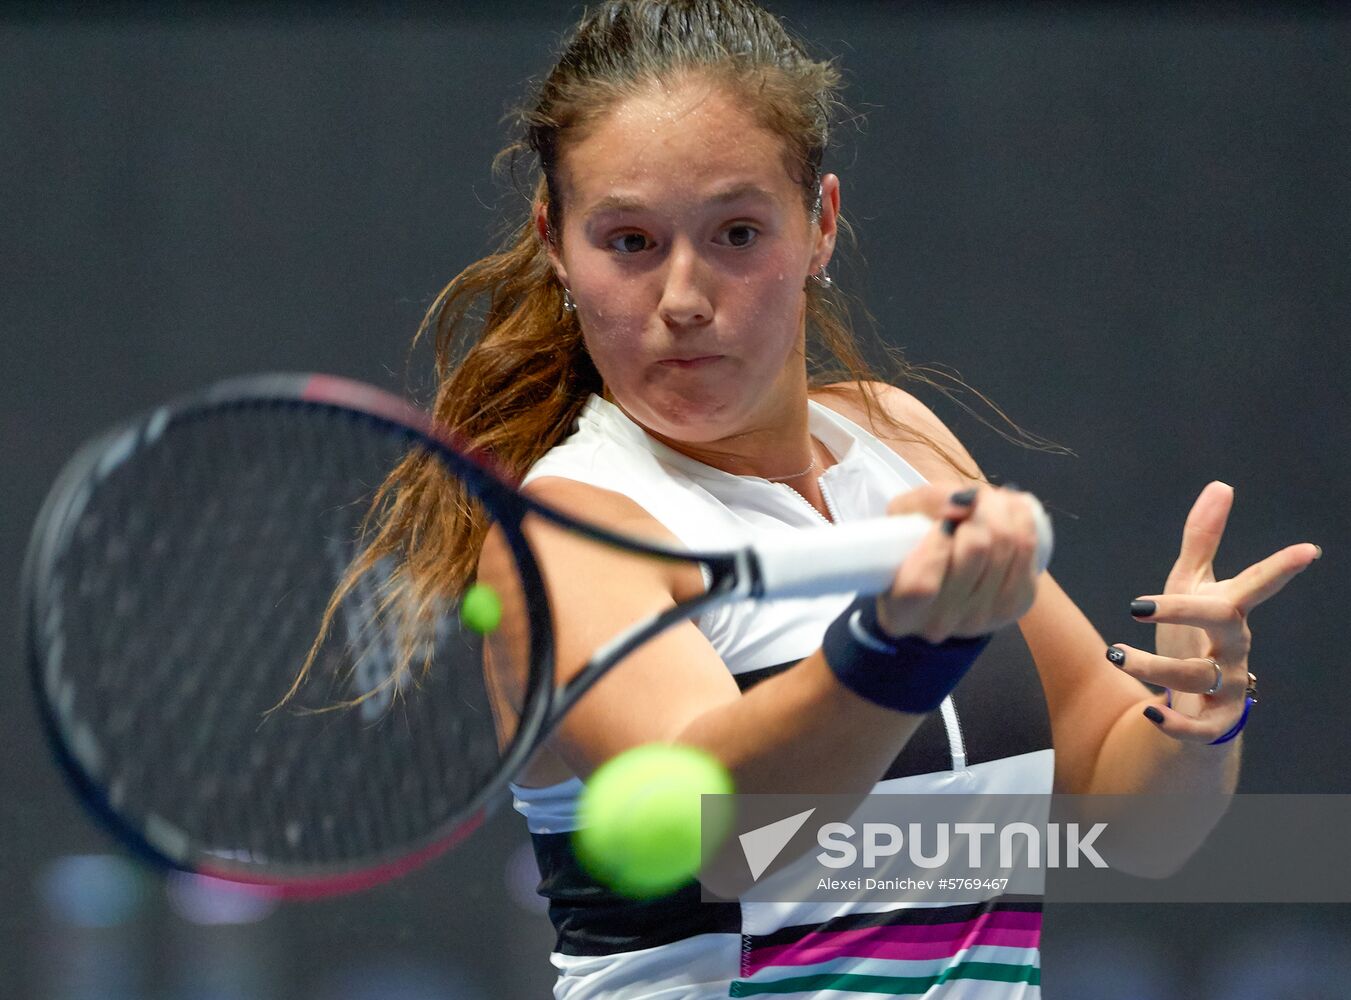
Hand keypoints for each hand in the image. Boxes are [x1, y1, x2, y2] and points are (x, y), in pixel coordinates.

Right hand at [875, 484, 1040, 643]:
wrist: (952, 576)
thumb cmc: (916, 544)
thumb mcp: (902, 518)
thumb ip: (925, 504)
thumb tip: (965, 504)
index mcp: (901, 612)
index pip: (922, 584)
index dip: (935, 543)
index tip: (939, 522)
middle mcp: (940, 623)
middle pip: (975, 550)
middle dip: (978, 509)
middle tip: (973, 498)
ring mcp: (981, 619)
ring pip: (1005, 545)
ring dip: (1001, 508)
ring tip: (990, 500)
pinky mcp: (1016, 606)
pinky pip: (1028, 550)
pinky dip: (1022, 519)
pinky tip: (1012, 510)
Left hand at [1107, 481, 1319, 742]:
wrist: (1196, 703)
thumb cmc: (1195, 634)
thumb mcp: (1193, 585)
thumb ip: (1202, 539)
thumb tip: (1221, 485)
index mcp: (1230, 610)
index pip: (1256, 585)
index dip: (1280, 569)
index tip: (1308, 551)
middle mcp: (1234, 647)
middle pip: (1223, 622)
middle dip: (1183, 609)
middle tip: (1135, 605)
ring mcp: (1228, 685)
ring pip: (1196, 674)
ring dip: (1151, 666)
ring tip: (1115, 653)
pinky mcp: (1215, 722)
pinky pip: (1200, 727)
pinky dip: (1175, 724)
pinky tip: (1149, 712)